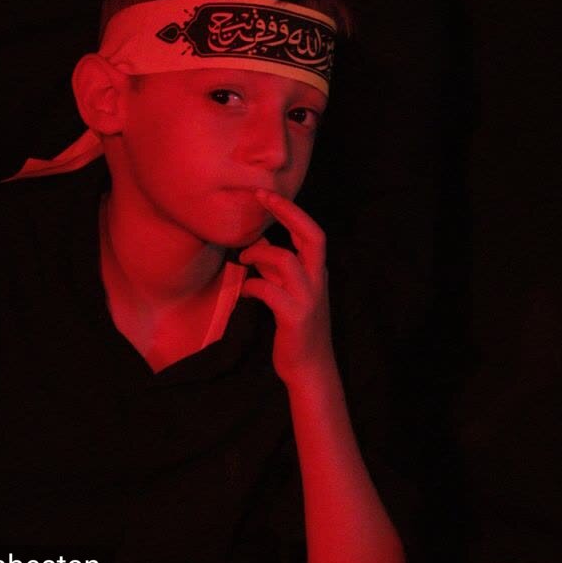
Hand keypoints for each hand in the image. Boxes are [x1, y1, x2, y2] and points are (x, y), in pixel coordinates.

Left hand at [239, 191, 334, 384]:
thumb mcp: (289, 292)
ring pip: (286, 260)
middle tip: (260, 197)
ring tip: (243, 259)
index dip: (290, 210)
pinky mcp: (295, 317)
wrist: (309, 369)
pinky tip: (244, 292)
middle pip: (312, 236)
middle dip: (287, 212)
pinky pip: (269, 291)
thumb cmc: (296, 328)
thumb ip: (277, 269)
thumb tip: (259, 243)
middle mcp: (317, 280)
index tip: (266, 194)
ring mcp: (309, 299)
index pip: (312, 231)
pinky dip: (252, 286)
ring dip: (260, 254)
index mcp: (317, 271)